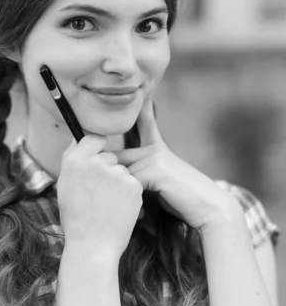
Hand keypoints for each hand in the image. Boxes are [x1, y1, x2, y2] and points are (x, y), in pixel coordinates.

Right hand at [57, 134, 142, 258]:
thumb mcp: (65, 185)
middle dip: (108, 169)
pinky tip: (118, 209)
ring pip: (122, 171)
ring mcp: (117, 173)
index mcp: (75, 161)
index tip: (98, 159)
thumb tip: (79, 138)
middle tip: (100, 194)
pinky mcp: (134, 184)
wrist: (93, 245)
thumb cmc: (76, 218)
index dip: (97, 148)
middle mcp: (96, 162)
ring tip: (108, 205)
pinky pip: (133, 183)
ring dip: (119, 183)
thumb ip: (73, 159)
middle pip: (110, 156)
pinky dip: (128, 194)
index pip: (93, 138)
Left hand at [112, 94, 239, 232]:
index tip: (140, 89)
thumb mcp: (159, 185)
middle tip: (96, 186)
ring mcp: (154, 157)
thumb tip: (121, 180)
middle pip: (114, 157)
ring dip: (118, 193)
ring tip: (126, 212)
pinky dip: (130, 201)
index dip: (141, 106)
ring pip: (118, 172)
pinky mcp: (155, 170)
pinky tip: (139, 215)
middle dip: (102, 172)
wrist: (209, 209)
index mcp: (156, 149)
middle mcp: (154, 149)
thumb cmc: (183, 201)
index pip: (144, 123)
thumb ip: (140, 177)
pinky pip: (128, 183)